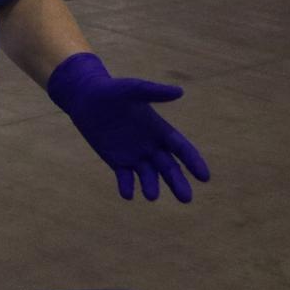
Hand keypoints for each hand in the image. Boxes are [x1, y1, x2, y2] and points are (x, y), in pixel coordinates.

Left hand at [47, 53, 210, 202]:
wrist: (86, 98)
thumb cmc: (112, 90)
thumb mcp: (132, 89)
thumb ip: (154, 92)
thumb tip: (179, 92)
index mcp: (160, 129)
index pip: (181, 148)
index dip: (194, 162)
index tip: (204, 177)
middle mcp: (151, 146)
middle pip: (169, 167)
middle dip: (178, 182)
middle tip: (186, 199)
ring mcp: (134, 155)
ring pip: (148, 175)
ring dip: (151, 186)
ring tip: (151, 196)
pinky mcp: (117, 161)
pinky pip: (124, 177)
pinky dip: (127, 186)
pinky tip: (128, 195)